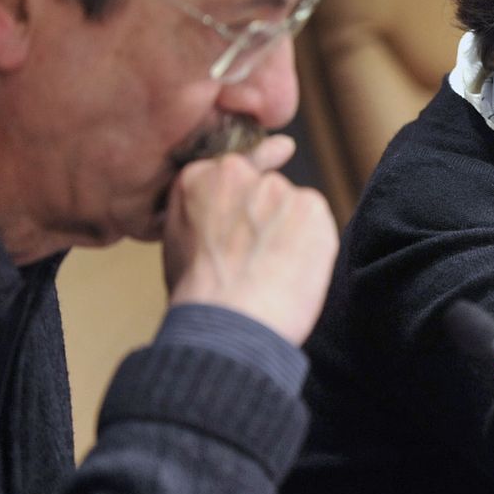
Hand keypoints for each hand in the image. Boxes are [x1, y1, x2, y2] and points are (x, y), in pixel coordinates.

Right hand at [162, 134, 337, 345]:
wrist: (229, 322)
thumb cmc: (199, 298)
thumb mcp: (177, 246)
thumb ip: (200, 215)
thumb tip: (219, 219)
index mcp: (196, 177)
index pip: (230, 176)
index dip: (241, 204)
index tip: (246, 228)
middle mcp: (235, 171)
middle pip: (264, 188)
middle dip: (266, 216)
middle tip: (258, 257)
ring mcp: (276, 186)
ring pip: (292, 206)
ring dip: (290, 231)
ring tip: (272, 271)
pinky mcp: (310, 205)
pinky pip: (316, 222)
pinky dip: (312, 244)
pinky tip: (292, 270)